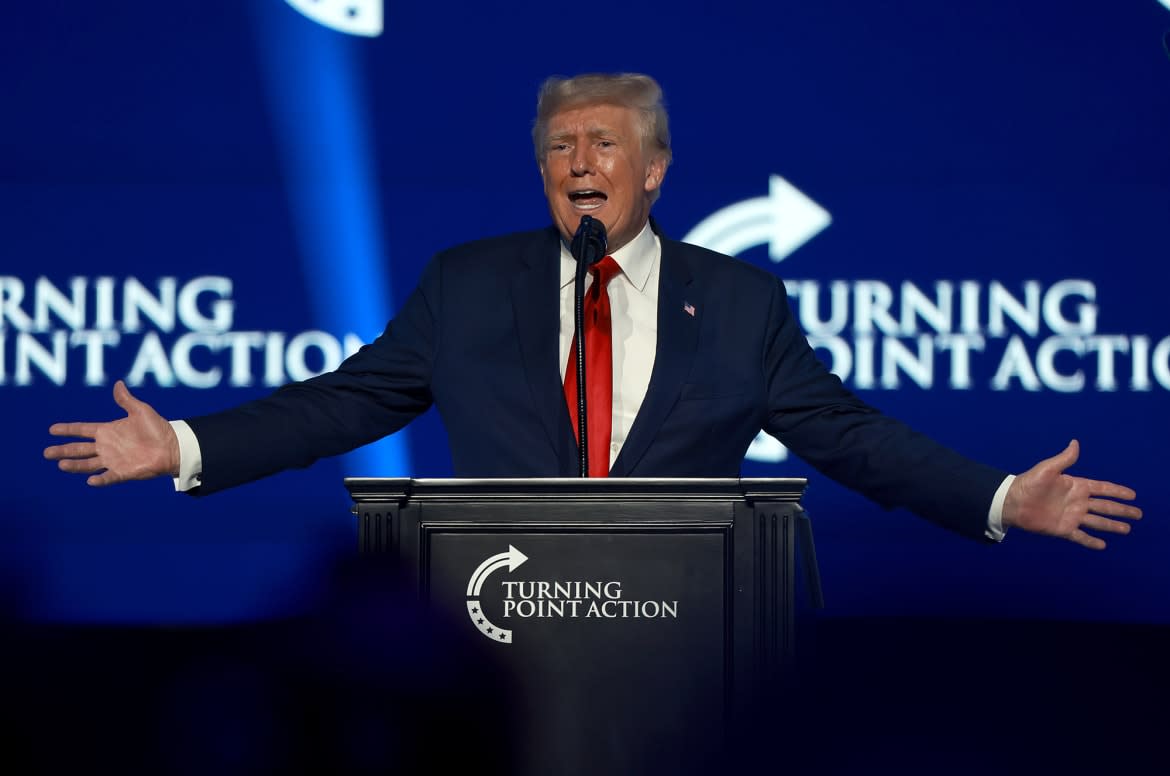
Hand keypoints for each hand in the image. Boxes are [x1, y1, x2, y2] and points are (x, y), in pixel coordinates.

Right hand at [44, 380, 179, 485]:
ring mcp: (113, 460)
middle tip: (47, 453)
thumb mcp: (141, 411)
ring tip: (61, 464)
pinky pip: (109, 477)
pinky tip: (90, 480)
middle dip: (63, 451)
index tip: (52, 429)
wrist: (173, 446)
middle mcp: (107, 446)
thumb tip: (118, 383)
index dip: (68, 430)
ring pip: (88, 464)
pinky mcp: (124, 472)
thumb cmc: (158, 428)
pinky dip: (100, 479)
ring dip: (75, 465)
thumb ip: (126, 400)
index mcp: (108, 431)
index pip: (82, 430)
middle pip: (79, 449)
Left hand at [1002, 440, 1141, 549]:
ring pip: (1097, 522)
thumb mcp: (1048, 469)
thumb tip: (1075, 442)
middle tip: (1138, 514)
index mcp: (1076, 486)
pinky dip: (1091, 541)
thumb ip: (1064, 459)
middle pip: (1105, 507)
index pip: (1102, 488)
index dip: (1117, 491)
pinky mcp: (1063, 529)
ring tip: (1127, 529)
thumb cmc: (1028, 483)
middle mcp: (1077, 502)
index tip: (1132, 495)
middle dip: (1121, 510)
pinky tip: (1102, 545)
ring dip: (1112, 526)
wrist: (1012, 502)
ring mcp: (1071, 516)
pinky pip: (1080, 536)